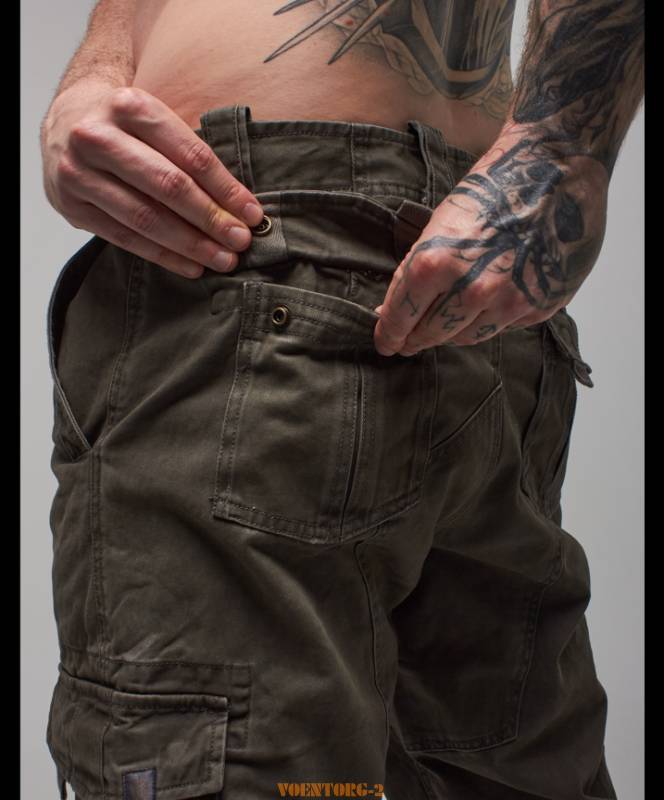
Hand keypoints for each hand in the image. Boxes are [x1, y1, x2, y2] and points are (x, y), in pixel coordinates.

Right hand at [41, 84, 264, 278]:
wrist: (66, 122)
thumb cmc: (126, 126)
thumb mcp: (155, 121)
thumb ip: (189, 154)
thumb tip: (241, 206)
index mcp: (130, 107)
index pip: (190, 156)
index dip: (226, 189)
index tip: (252, 214)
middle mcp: (98, 137)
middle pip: (168, 187)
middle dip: (211, 219)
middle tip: (240, 241)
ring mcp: (78, 172)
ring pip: (145, 218)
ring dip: (191, 244)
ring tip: (222, 259)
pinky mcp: (71, 205)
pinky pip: (125, 238)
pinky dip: (163, 255)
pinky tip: (191, 266)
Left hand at [373, 130, 607, 355]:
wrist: (556, 168)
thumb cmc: (493, 188)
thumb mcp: (440, 224)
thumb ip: (419, 271)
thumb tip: (396, 309)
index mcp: (436, 263)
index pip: (402, 316)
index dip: (390, 334)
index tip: (386, 344)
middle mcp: (472, 289)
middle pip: (433, 334)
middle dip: (417, 339)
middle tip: (410, 342)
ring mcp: (508, 301)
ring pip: (468, 337)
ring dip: (453, 332)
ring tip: (447, 324)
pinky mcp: (539, 306)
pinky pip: (504, 327)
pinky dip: (492, 319)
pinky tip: (490, 302)